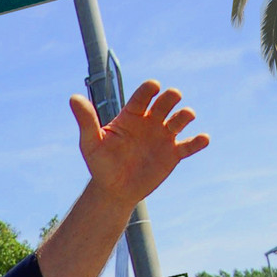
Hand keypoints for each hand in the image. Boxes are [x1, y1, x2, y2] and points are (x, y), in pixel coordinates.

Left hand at [70, 80, 208, 207]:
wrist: (113, 190)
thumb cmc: (100, 164)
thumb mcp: (91, 142)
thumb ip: (86, 120)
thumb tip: (73, 98)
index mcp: (132, 115)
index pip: (144, 95)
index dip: (150, 88)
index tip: (154, 86)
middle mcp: (150, 121)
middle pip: (166, 101)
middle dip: (171, 97)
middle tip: (171, 100)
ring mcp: (163, 137)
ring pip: (181, 119)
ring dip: (186, 115)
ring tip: (185, 118)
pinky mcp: (173, 154)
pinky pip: (190, 145)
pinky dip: (199, 141)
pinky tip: (203, 139)